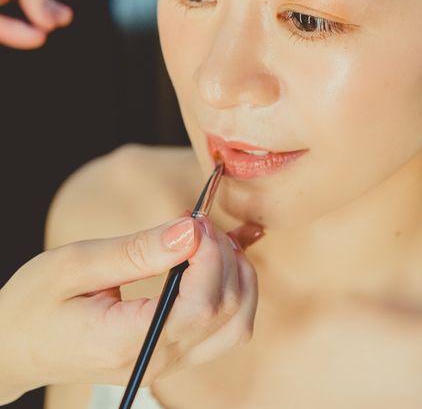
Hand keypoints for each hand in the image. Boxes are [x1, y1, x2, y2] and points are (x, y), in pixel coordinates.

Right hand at [0, 214, 263, 403]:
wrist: (15, 347)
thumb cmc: (34, 305)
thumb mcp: (75, 265)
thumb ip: (138, 250)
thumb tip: (191, 231)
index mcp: (128, 341)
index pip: (201, 304)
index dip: (212, 255)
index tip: (197, 221)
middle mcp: (158, 359)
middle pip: (228, 311)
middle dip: (225, 257)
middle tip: (199, 224)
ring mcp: (169, 362)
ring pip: (237, 324)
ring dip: (237, 275)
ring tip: (211, 242)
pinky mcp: (173, 354)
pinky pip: (224, 328)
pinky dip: (233, 290)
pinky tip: (218, 261)